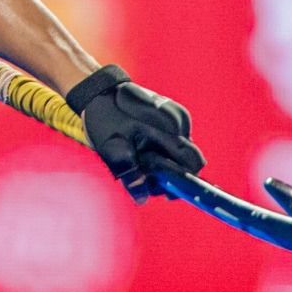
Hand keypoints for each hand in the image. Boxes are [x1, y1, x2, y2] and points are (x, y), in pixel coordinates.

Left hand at [64, 65, 205, 201]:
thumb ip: (129, 173)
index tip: (166, 192)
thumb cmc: (103, 119)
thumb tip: (142, 198)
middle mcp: (179, 121)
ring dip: (165, 163)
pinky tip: (145, 150)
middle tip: (147, 177)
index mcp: (168, 127)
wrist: (99, 93)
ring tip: (141, 160)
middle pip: (190, 160)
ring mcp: (179, 118)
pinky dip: (163, 152)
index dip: (183, 182)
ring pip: (182, 154)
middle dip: (171, 174)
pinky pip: (175, 144)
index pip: (192, 162)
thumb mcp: (110, 149)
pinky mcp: (175, 118)